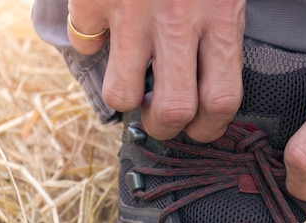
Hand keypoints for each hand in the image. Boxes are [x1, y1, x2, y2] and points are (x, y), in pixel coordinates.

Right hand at [67, 0, 244, 140]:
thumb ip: (220, 34)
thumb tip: (207, 89)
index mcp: (221, 18)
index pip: (222, 101)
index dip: (208, 128)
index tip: (198, 126)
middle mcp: (178, 20)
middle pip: (173, 111)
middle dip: (163, 127)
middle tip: (158, 116)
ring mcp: (132, 11)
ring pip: (121, 93)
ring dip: (124, 97)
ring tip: (130, 83)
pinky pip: (83, 42)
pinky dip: (89, 43)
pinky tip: (102, 31)